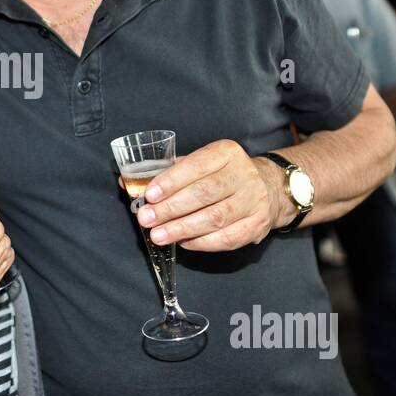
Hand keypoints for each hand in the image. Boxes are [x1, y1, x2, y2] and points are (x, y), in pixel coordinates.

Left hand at [133, 139, 291, 252]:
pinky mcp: (257, 225)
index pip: (197, 165)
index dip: (172, 181)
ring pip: (216, 218)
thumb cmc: (223, 174)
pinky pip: (227, 238)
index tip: (150, 195)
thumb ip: (167, 172)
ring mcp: (254, 201)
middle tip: (147, 219)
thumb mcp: (200, 162)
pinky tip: (183, 242)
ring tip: (159, 235)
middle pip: (205, 193)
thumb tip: (127, 183)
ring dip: (183, 229)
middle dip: (171, 208)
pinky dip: (202, 243)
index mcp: (226, 153)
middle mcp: (243, 174)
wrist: (269, 186)